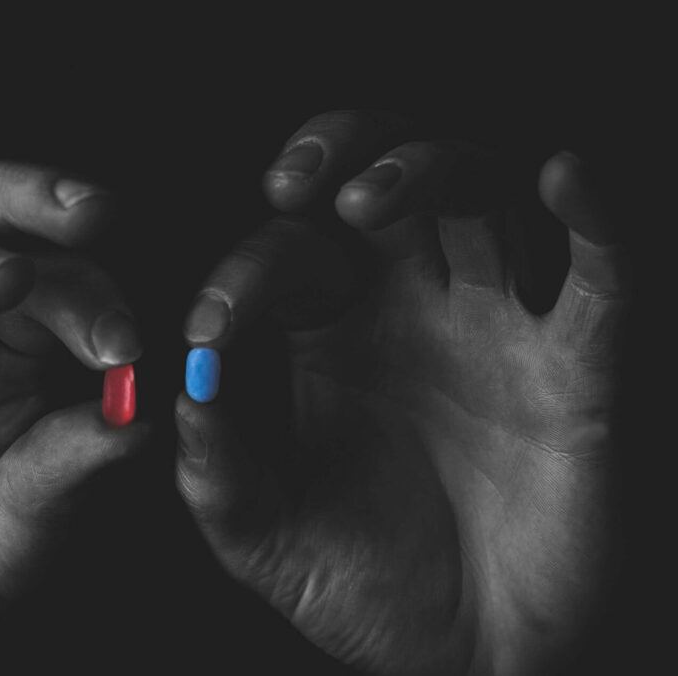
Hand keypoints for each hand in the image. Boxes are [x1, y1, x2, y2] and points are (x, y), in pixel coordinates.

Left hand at [175, 112, 624, 674]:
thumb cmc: (355, 586)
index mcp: (331, 334)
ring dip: (427, 170)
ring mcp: (495, 330)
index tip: (210, 326)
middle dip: (343, 153)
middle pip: (389, 183)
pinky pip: (598, 277)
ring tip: (366, 198)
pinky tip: (560, 175)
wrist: (457, 655)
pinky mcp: (574, 371)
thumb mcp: (260, 529)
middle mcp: (411, 311)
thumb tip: (181, 382)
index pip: (290, 254)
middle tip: (291, 182)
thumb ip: (214, 464)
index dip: (245, 273)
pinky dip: (592, 219)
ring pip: (479, 198)